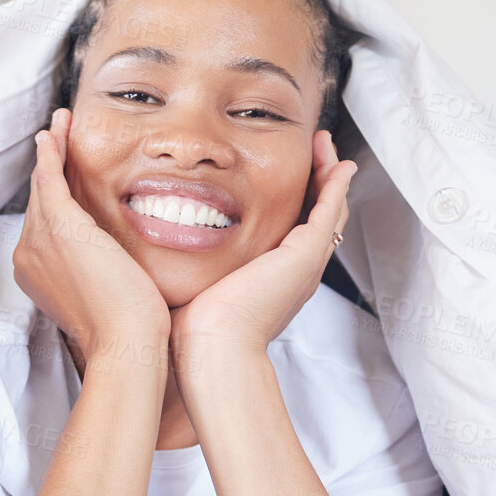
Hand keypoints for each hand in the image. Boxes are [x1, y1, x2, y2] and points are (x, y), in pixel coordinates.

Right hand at [13, 108, 169, 356]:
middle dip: (47, 167)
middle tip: (55, 137)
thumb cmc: (126, 331)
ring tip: (58, 126)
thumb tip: (122, 265)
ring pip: (42, 184)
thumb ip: (104, 273)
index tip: (63, 175)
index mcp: (38, 273)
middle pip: (39, 201)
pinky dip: (50, 154)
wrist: (124, 343)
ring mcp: (39, 240)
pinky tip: (54, 135)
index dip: (53, 195)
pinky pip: (49, 178)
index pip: (46, 224)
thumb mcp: (108, 297)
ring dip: (49, 151)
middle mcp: (28, 254)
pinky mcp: (59, 225)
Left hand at [171, 130, 354, 359]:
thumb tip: (157, 250)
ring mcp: (305, 262)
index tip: (280, 172)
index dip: (292, 198)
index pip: (289, 229)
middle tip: (314, 150)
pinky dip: (336, 185)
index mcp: (271, 277)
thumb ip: (187, 265)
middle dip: (317, 181)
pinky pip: (331, 211)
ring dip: (328, 174)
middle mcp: (295, 270)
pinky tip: (338, 163)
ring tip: (324, 146)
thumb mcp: (194, 286)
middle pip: (317, 216)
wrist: (213, 349)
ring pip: (329, 209)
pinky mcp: (306, 254)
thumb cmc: (194, 330)